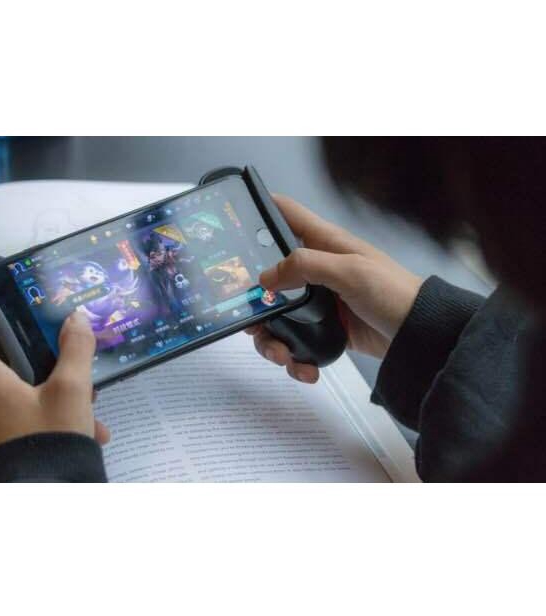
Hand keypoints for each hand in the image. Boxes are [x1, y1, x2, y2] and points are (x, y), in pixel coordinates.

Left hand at [0, 305, 109, 478]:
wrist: (38, 502)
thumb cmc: (47, 440)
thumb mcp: (72, 392)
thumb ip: (76, 350)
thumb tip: (76, 318)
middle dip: (37, 367)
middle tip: (70, 375)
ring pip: (9, 399)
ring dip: (45, 400)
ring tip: (85, 417)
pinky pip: (7, 425)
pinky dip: (35, 424)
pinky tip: (70, 437)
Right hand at [246, 194, 422, 383]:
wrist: (419, 335)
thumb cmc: (391, 293)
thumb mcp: (350, 271)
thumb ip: (306, 266)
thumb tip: (266, 277)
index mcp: (322, 243)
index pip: (285, 214)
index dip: (258, 211)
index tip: (231, 226)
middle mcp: (313, 269)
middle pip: (267, 275)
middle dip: (254, 298)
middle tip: (249, 318)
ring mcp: (315, 300)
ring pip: (275, 315)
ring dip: (271, 339)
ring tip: (283, 356)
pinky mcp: (320, 328)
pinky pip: (294, 340)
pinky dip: (293, 357)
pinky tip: (304, 369)